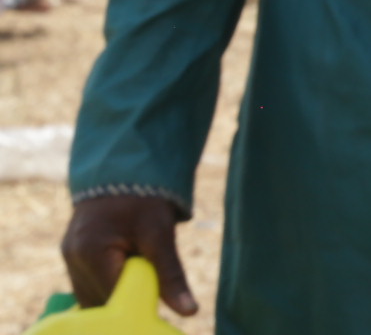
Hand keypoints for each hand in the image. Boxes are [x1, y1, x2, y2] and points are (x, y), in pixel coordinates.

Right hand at [61, 193, 196, 315]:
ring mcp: (69, 258)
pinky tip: (129, 275)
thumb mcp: (161, 234)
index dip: (135, 307)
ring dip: (117, 295)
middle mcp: (73, 259)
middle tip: (151, 291)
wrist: (125, 170)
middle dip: (126, 302)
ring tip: (142, 276)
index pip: (112, 299)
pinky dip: (109, 286)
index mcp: (91, 253)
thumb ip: (171, 275)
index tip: (154, 309)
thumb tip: (189, 312)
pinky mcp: (73, 257)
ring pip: (93, 297)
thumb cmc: (145, 198)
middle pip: (100, 302)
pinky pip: (90, 285)